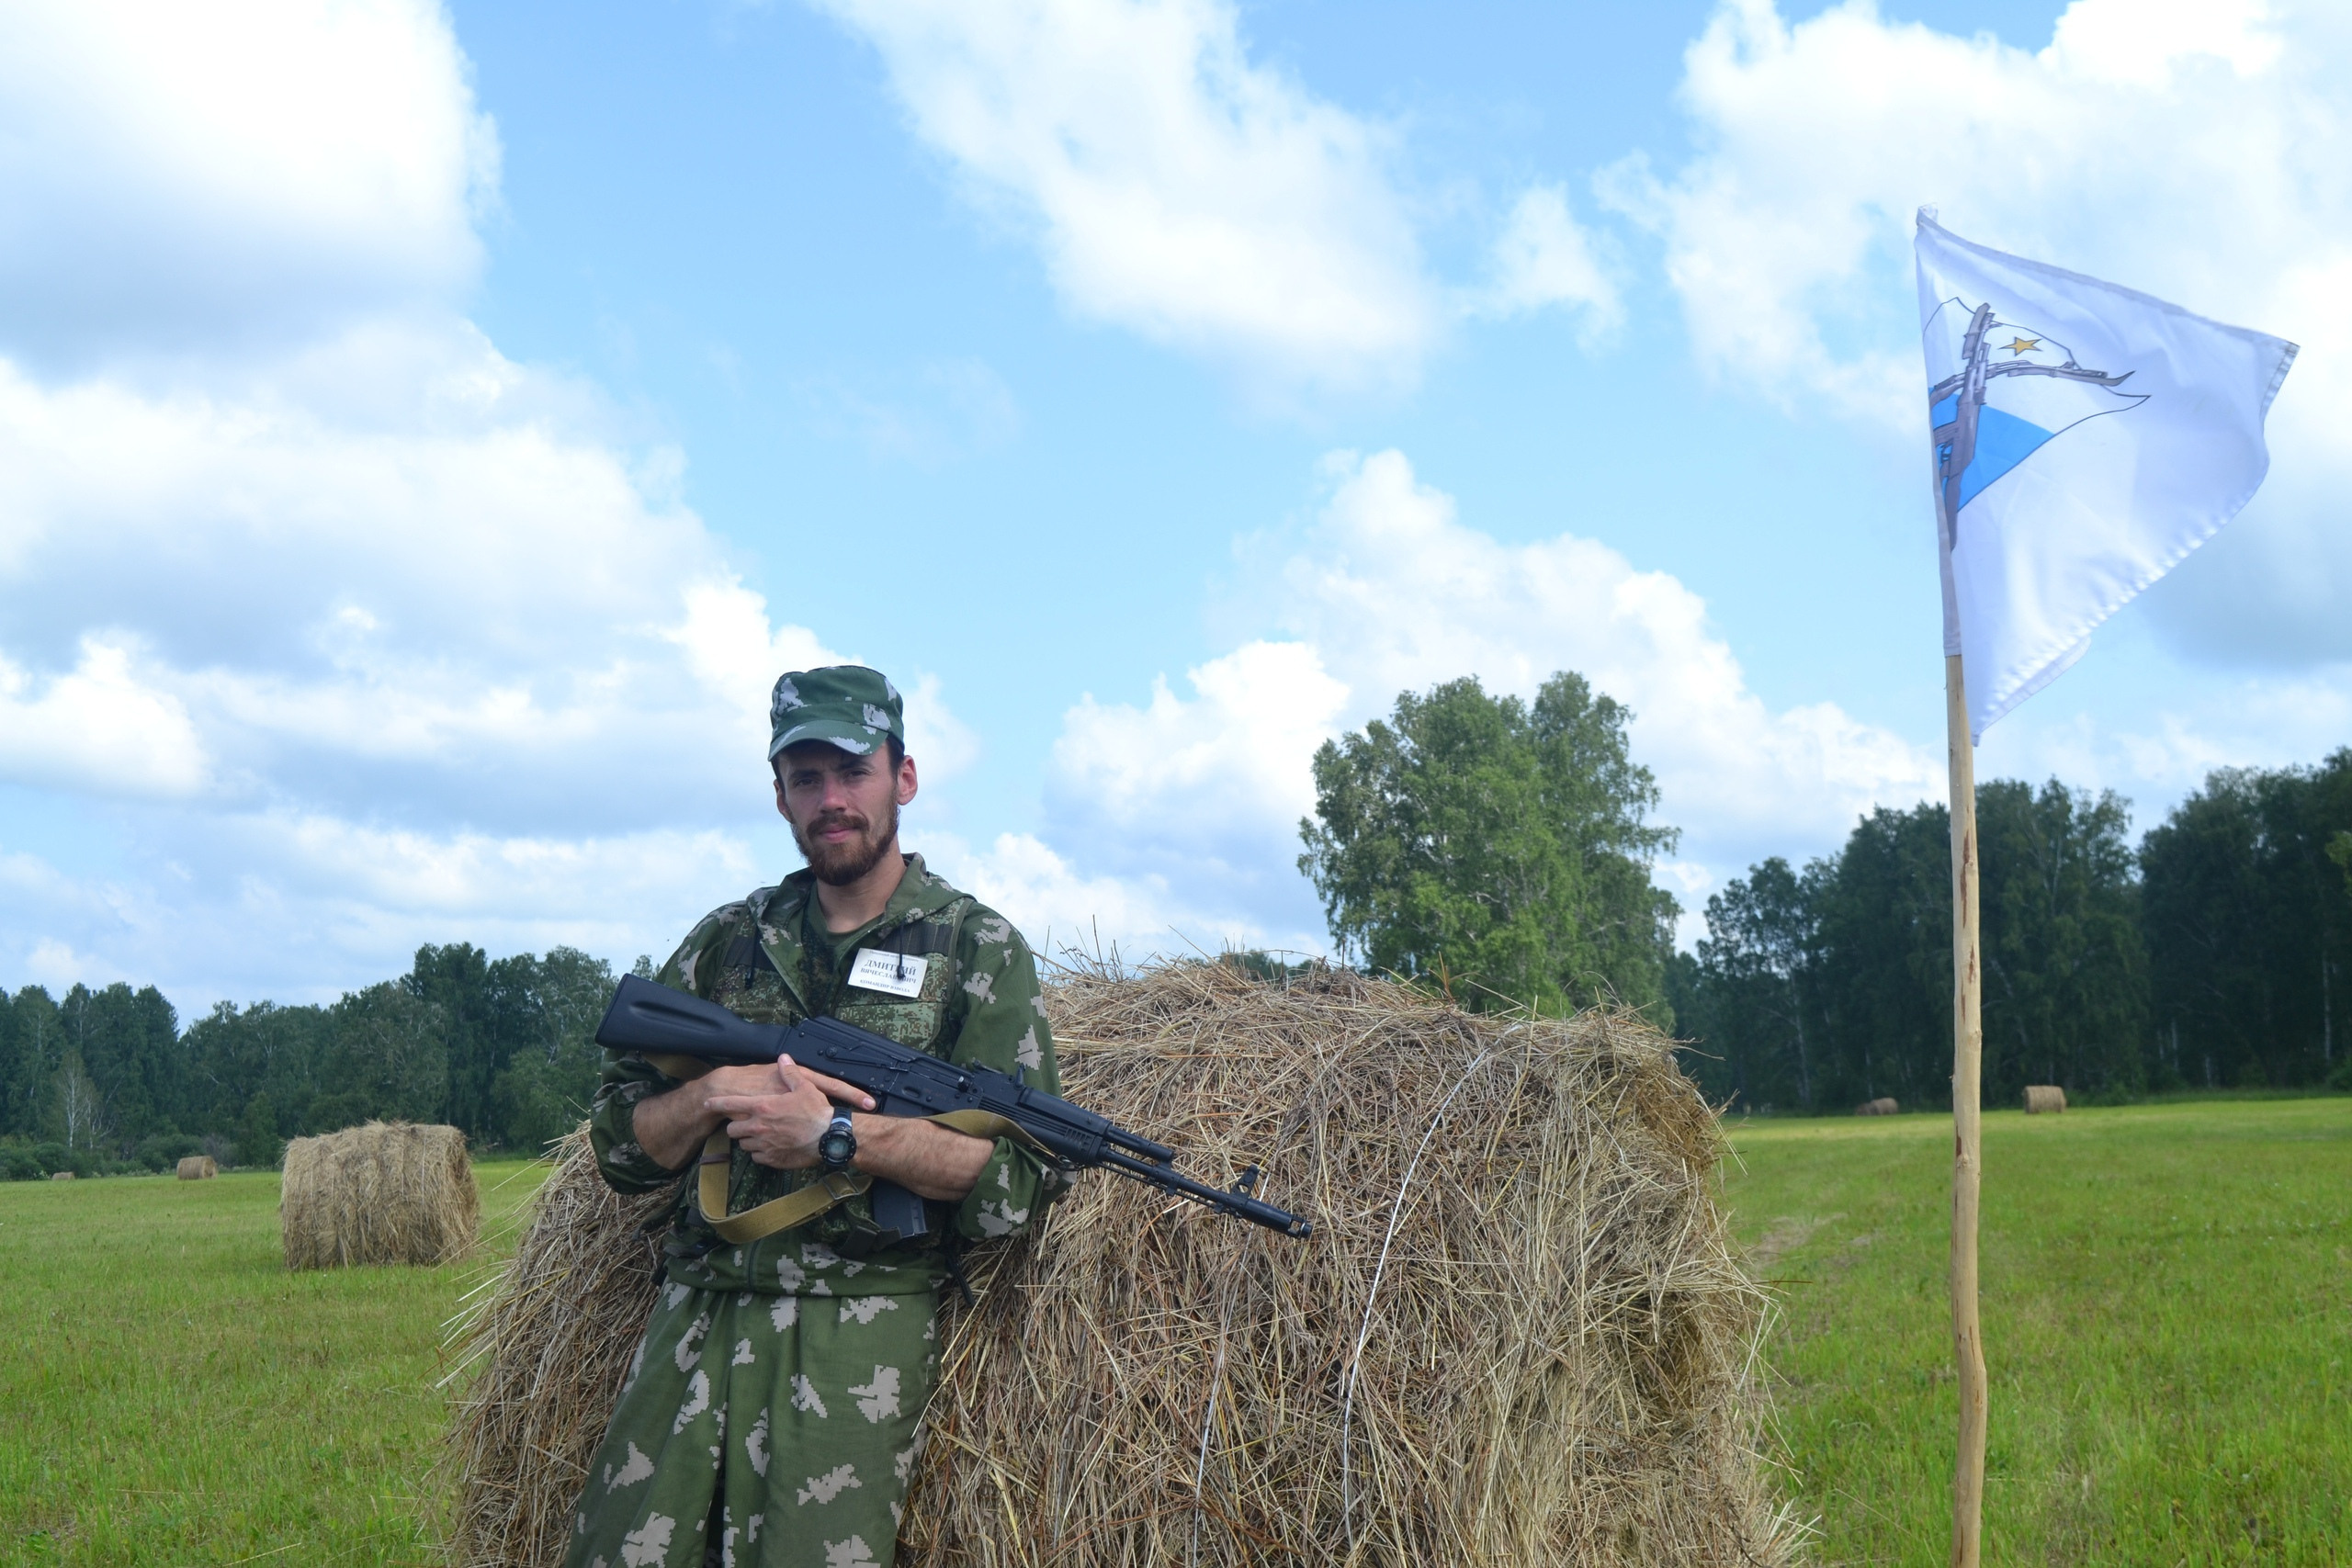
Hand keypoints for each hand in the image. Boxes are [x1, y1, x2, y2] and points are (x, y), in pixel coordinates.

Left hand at [703, 1056, 876, 1170]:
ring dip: (749, 1140)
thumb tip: (783, 1058)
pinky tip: (770, 1147)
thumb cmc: (817, 1111)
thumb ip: (789, 1073)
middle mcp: (759, 1127)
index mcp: (763, 1107)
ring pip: (744, 1145)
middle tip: (746, 1123)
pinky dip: (760, 1153)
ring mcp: (764, 1145)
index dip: (717, 1103)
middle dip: (737, 1126)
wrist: (829, 1138)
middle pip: (733, 1130)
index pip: (731, 1104)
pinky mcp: (772, 1159)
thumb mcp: (805, 1087)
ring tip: (760, 1136)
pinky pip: (757, 1158)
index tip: (707, 1103)